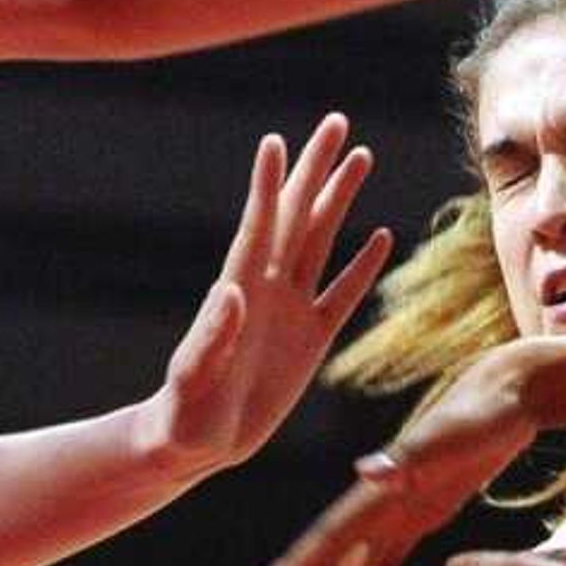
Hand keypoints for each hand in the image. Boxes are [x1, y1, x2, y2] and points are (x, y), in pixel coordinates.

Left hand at [147, 117, 394, 475]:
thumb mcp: (193, 379)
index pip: (258, 226)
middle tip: (336, 121)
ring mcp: (291, 311)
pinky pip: (342, 295)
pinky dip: (363, 267)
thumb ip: (212, 337)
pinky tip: (382, 236)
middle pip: (298, 216)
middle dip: (316, 168)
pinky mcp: (311, 341)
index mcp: (239, 291)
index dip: (268, 185)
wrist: (196, 444)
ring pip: (322, 241)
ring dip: (340, 200)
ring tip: (361, 156)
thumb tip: (232, 292)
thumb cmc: (184, 414)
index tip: (277, 142)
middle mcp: (267, 290)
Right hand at [235, 345, 545, 565]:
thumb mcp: (451, 436)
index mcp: (379, 491)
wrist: (510, 392)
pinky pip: (385, 564)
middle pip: (324, 560)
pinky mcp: (420, 515)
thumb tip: (366, 471)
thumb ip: (409, 456)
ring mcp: (397, 512)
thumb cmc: (485, 412)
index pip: (327, 539)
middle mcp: (378, 504)